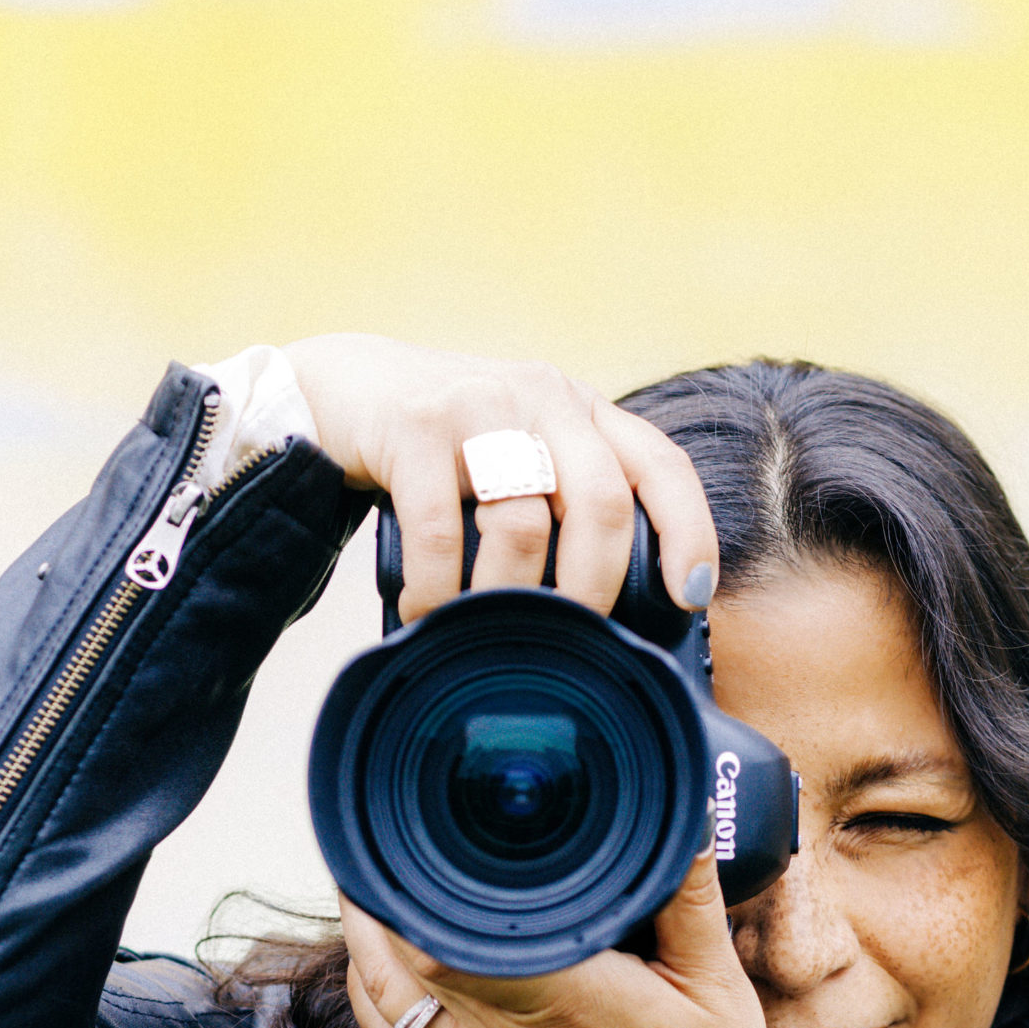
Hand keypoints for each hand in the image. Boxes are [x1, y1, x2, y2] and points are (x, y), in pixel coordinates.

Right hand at [284, 333, 717, 621]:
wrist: (340, 388)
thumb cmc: (441, 446)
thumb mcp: (515, 450)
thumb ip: (560, 497)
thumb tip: (606, 611)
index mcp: (580, 410)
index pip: (662, 465)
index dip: (688, 532)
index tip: (688, 596)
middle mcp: (542, 397)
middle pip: (602, 503)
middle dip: (593, 588)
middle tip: (569, 639)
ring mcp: (479, 405)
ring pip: (524, 524)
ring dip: (507, 599)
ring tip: (482, 633)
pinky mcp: (414, 425)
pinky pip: (442, 532)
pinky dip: (438, 591)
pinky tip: (425, 613)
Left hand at [341, 843, 770, 1027]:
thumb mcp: (715, 984)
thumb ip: (687, 895)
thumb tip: (682, 815)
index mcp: (561, 1001)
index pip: (449, 932)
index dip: (418, 879)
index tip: (416, 829)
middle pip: (402, 953)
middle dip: (389, 892)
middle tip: (391, 837)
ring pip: (382, 996)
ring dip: (367, 937)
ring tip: (371, 882)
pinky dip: (371, 995)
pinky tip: (373, 958)